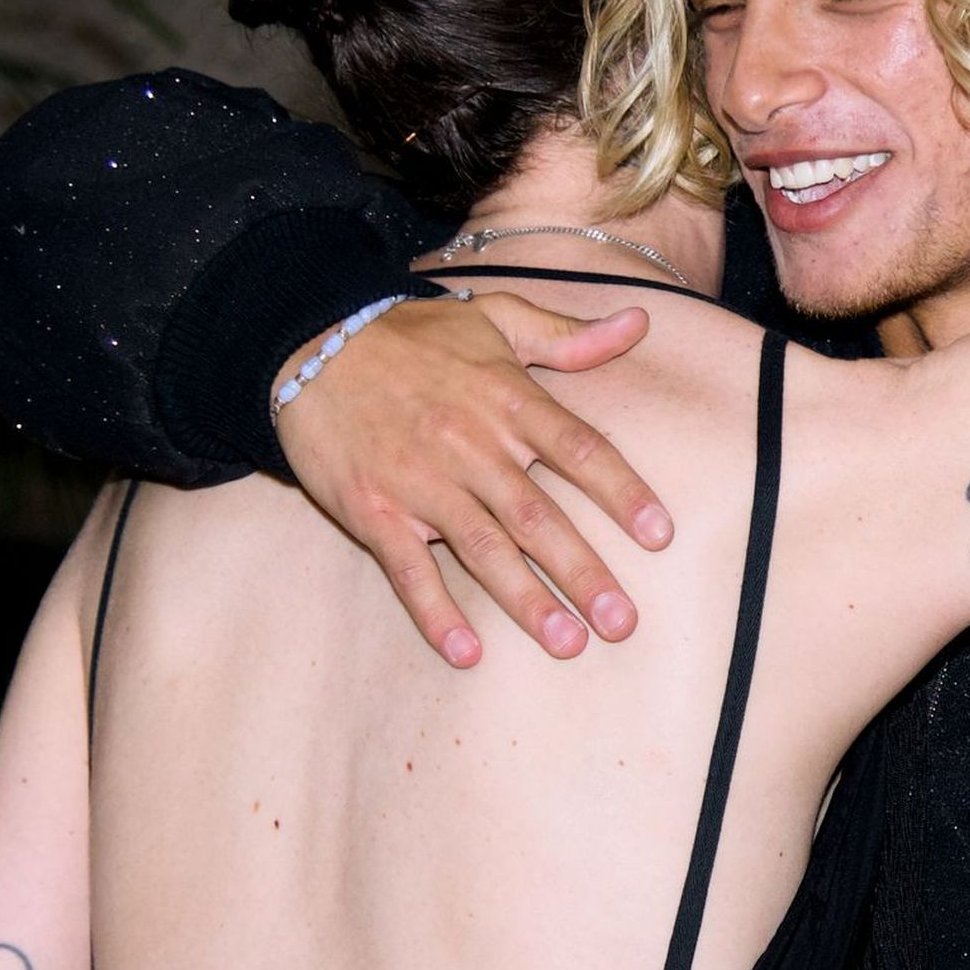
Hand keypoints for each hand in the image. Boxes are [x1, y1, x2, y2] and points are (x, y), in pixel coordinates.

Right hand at [275, 291, 672, 665]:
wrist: (308, 341)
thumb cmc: (411, 334)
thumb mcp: (495, 317)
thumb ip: (567, 334)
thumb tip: (639, 321)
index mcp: (507, 401)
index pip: (580, 450)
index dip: (622, 493)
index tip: (660, 536)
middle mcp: (471, 446)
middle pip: (539, 517)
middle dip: (583, 572)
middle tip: (622, 623)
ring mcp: (421, 483)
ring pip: (484, 550)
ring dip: (526, 600)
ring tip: (567, 643)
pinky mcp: (374, 511)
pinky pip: (409, 569)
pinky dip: (435, 611)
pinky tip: (466, 651)